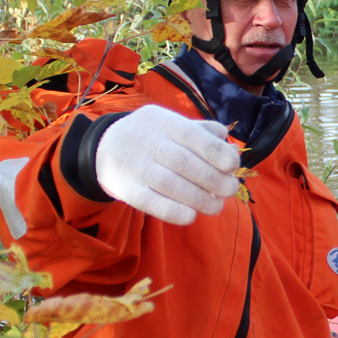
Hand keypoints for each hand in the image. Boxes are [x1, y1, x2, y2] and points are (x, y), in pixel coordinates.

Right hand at [95, 104, 239, 224]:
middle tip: (230, 190)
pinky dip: (174, 212)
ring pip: (170, 185)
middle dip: (214, 179)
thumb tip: (231, 149)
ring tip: (217, 207)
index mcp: (162, 122)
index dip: (217, 152)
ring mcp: (135, 167)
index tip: (233, 166)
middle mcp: (147, 142)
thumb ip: (202, 133)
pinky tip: (191, 216)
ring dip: (200, 199)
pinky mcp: (127, 190)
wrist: (104, 149)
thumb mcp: (172, 124)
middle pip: (184, 163)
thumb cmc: (152, 137)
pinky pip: (151, 203)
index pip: (193, 135)